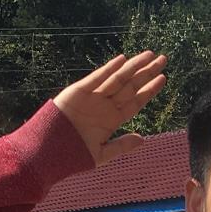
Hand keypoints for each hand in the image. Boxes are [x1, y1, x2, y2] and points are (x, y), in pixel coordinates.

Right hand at [53, 51, 166, 165]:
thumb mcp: (101, 154)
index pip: (136, 101)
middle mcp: (105, 106)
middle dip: (147, 73)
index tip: (163, 78)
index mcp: (112, 119)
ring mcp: (93, 98)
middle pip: (131, 86)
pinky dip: (108, 69)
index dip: (150, 89)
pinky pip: (96, 78)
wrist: (47, 152)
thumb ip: (122, 145)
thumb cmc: (73, 156)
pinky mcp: (78, 91)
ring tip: (150, 55)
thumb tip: (143, 139)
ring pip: (118, 79)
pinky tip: (123, 60)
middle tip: (163, 59)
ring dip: (133, 66)